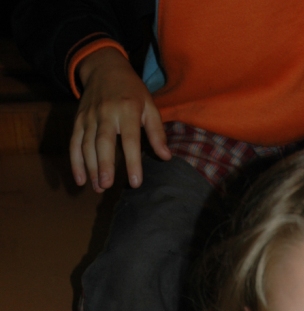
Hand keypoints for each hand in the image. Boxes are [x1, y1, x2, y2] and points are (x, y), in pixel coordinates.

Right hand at [70, 46, 170, 191]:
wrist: (104, 67)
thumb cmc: (131, 91)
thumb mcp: (149, 105)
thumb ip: (157, 132)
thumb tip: (166, 157)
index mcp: (127, 110)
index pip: (130, 139)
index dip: (132, 161)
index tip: (135, 182)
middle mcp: (106, 113)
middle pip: (103, 142)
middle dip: (103, 164)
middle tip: (107, 185)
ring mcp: (89, 117)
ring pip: (87, 144)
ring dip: (90, 168)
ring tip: (99, 188)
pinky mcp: (78, 120)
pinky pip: (74, 143)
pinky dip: (75, 162)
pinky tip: (81, 180)